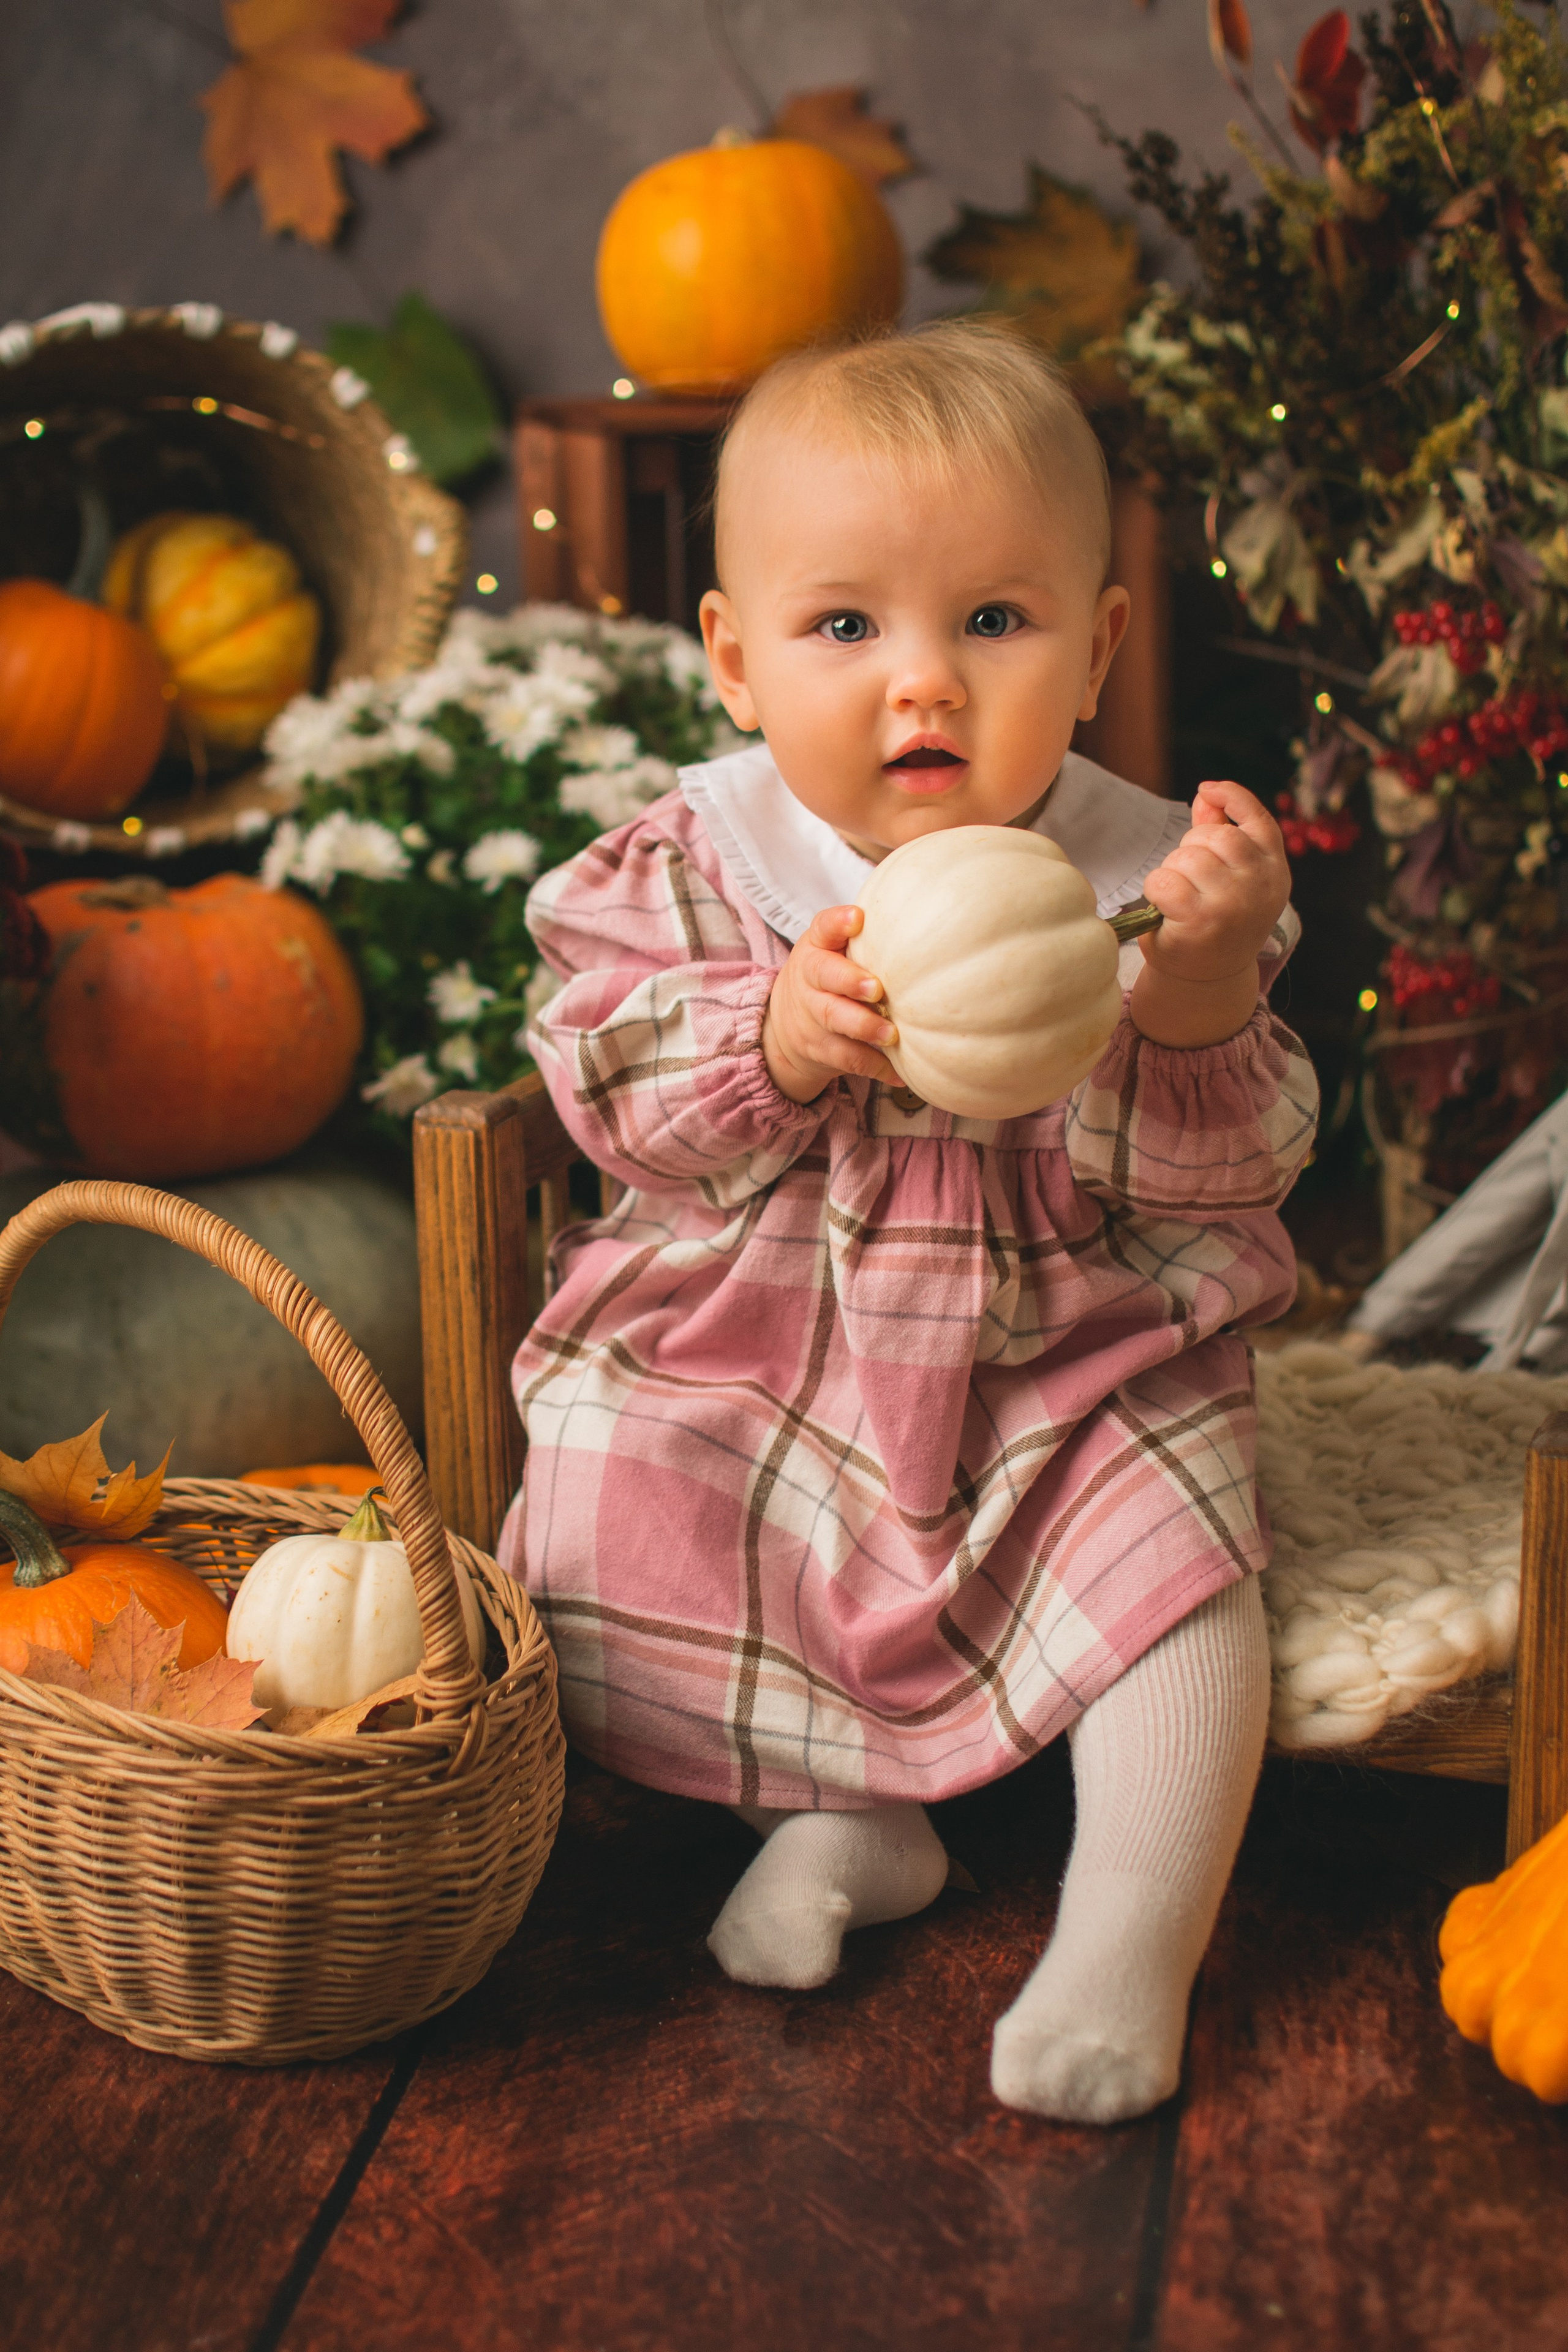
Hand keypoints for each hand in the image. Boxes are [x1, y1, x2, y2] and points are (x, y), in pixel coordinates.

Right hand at [763, 905, 899, 1102]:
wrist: (784, 1027)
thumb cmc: (828, 979)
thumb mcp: (832, 953)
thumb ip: (864, 941)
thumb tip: (925, 923)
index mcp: (816, 948)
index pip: (822, 928)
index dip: (837, 923)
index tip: (858, 918)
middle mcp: (809, 979)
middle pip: (823, 976)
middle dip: (849, 981)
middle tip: (877, 989)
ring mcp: (810, 1016)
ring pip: (833, 1019)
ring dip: (864, 1027)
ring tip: (892, 1034)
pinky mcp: (819, 1048)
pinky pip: (846, 1058)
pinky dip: (874, 1067)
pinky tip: (899, 1073)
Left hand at [1131, 780, 1290, 1047]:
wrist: (1207, 980)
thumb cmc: (1215, 922)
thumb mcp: (1229, 878)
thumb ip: (1220, 833)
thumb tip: (1207, 793)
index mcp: (1274, 872)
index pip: (1259, 821)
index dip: (1233, 798)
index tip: (1207, 788)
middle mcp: (1260, 885)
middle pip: (1214, 836)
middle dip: (1191, 850)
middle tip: (1191, 882)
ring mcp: (1233, 902)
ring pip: (1187, 856)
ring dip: (1172, 871)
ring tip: (1180, 897)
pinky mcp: (1201, 919)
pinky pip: (1165, 879)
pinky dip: (1156, 889)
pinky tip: (1165, 907)